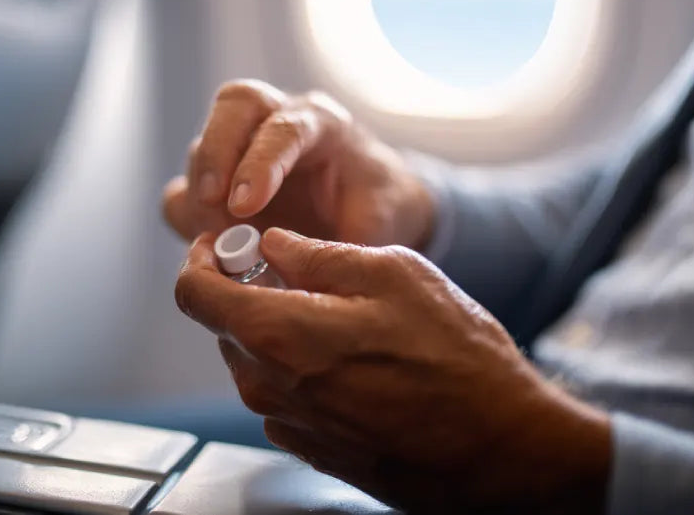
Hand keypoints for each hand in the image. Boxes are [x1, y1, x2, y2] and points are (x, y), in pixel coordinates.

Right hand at [162, 80, 433, 247]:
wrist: (371, 206)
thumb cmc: (378, 205)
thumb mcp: (386, 219)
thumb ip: (356, 238)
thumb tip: (314, 269)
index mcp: (323, 123)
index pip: (286, 127)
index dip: (261, 161)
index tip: (245, 204)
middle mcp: (278, 119)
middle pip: (235, 105)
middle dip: (216, 153)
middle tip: (210, 202)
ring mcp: (243, 145)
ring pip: (202, 146)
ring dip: (200, 196)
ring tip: (216, 244)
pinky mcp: (220, 178)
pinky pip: (186, 191)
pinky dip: (189, 220)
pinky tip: (210, 248)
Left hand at [175, 228, 611, 513]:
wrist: (500, 449)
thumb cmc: (458, 363)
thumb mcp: (396, 276)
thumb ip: (321, 256)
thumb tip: (277, 245)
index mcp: (280, 334)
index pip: (193, 293)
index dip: (204, 260)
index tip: (228, 247)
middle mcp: (270, 386)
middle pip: (225, 325)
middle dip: (250, 291)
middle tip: (301, 275)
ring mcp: (288, 423)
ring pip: (254, 360)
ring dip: (281, 331)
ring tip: (346, 321)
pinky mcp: (310, 448)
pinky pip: (283, 395)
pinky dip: (302, 370)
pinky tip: (357, 364)